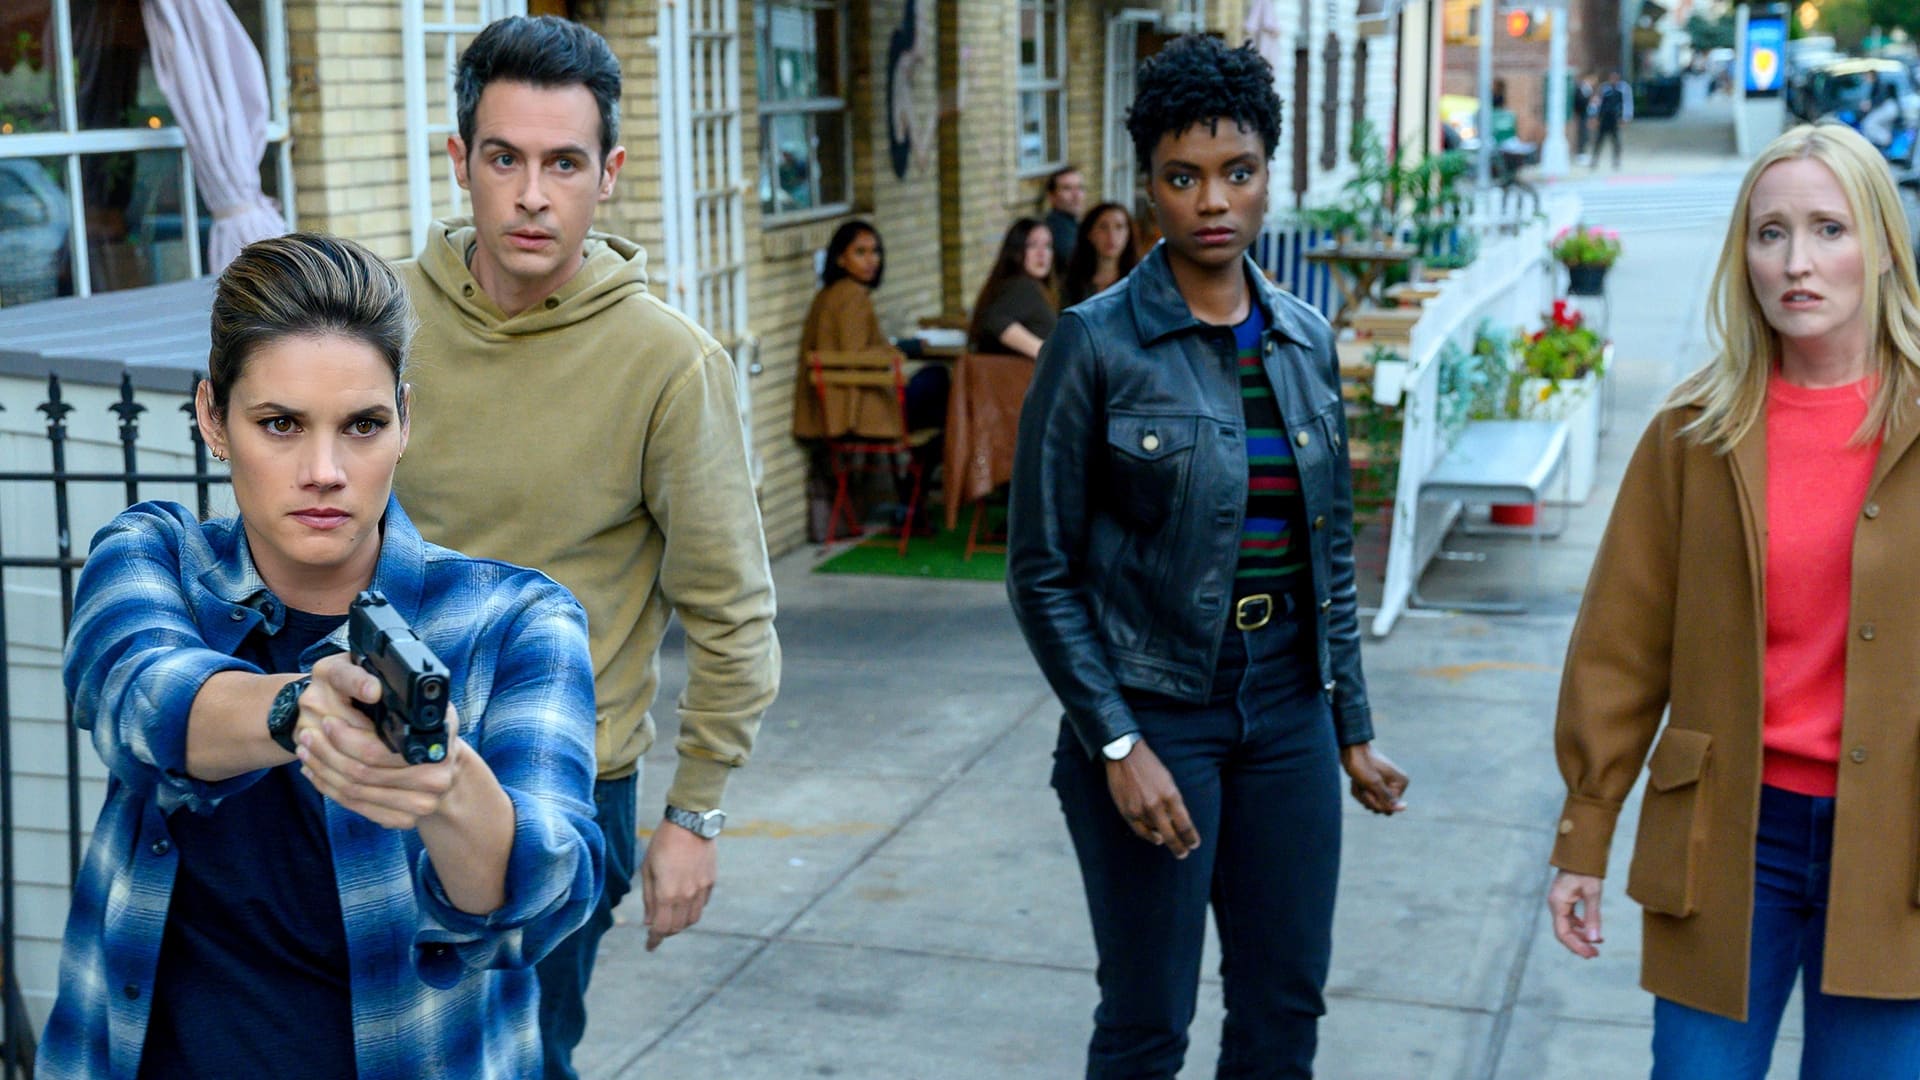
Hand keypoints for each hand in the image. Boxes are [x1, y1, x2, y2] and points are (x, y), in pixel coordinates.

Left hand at [294, 652, 464, 830]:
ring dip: (323, 771)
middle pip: (362, 774)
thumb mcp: (407, 688)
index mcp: (437, 745)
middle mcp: (436, 779)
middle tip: (306, 734)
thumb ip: (384, 687)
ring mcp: (421, 804)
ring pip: (355, 793)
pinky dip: (330, 789)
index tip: (327, 722)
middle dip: (327, 754)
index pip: (377, 751)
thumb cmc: (419, 715)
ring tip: (305, 749)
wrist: (437, 750)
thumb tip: (371, 690)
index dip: (346, 738)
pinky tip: (316, 771)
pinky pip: (359, 808)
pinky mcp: (404, 818)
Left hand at [640, 820, 716, 951]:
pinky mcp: (711, 881)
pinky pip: (702, 905)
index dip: (654, 940)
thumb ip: (648, 898)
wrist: (690, 822)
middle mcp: (686, 895)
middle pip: (677, 927)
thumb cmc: (662, 843)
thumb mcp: (647, 869)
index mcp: (667, 893)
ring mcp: (701, 889)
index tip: (649, 946)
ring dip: (680, 923)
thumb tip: (648, 921)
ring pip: (692, 919)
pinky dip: (692, 910)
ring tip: (671, 917)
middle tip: (657, 928)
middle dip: (665, 932)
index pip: (661, 928)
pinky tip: (684, 902)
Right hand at [1104, 741, 1200, 857]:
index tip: (1194, 844)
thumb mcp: (1168, 781)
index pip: (1184, 824)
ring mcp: (1140, 810)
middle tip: (1184, 854)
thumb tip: (1177, 822)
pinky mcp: (1127, 811)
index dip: (1190, 837)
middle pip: (1171, 835)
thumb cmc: (1150, 767)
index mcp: (1170, 795)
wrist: (1124, 756)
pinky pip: (1140, 831)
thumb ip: (1174, 801)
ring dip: (1163, 839)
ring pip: (1155, 833)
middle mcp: (1156, 805)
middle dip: (1179, 847)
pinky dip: (1149, 836)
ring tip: (1169, 843)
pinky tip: (1156, 839)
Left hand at [1340, 742, 1408, 814]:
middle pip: (1381, 808)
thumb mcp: (1373, 783)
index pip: (1389, 808)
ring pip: (1372, 804)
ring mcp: (1386, 786)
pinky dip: (1359, 792)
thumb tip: (1404, 808)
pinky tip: (1356, 781)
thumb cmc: (1362, 764)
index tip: (1367, 787)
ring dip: (1361, 794)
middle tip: (1361, 784)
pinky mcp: (1376, 785)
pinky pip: (1367, 798)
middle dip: (1367, 798)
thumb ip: (1388, 798)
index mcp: (1401, 783)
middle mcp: (1396, 785)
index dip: (1375, 802)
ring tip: (1358, 781)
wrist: (1350, 749)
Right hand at [1548, 870, 1604, 958]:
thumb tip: (1595, 940)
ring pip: (1568, 926)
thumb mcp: (1592, 893)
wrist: (1581, 852)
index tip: (1591, 954)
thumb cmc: (1586, 870)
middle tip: (1596, 954)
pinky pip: (1570, 919)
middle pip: (1564, 932)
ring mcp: (1559, 902)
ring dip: (1581, 936)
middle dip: (1579, 944)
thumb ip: (1593, 917)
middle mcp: (1555, 905)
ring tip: (1597, 944)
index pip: (1563, 933)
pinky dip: (1581, 926)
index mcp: (1558, 904)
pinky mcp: (1565, 899)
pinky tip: (1592, 930)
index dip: (1576, 946)